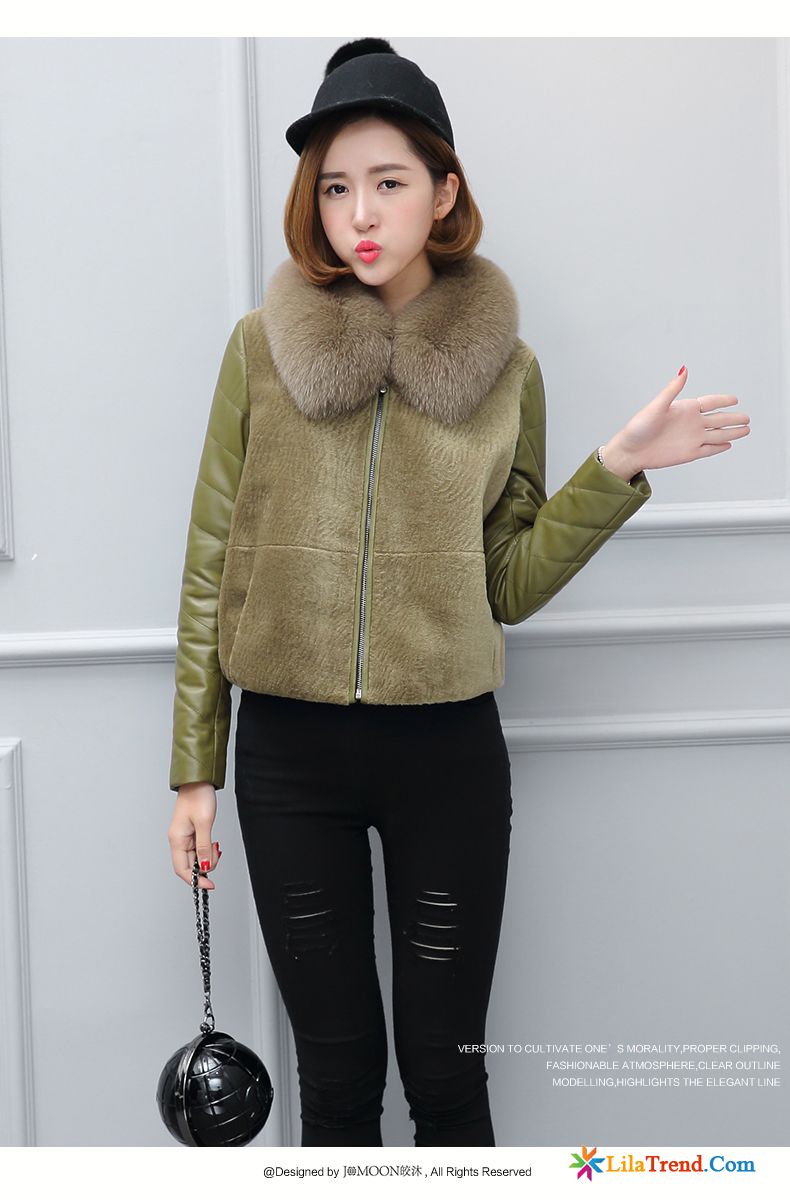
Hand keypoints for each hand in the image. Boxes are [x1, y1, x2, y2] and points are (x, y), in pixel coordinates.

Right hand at [168, 782, 220, 889]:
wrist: (198, 780)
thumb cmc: (198, 797)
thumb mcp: (204, 824)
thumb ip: (204, 848)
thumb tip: (203, 868)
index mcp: (177, 840)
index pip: (182, 870)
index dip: (195, 880)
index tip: (209, 885)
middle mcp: (178, 840)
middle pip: (189, 865)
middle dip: (204, 866)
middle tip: (216, 854)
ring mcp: (184, 837)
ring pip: (195, 857)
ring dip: (207, 857)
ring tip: (216, 845)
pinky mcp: (191, 832)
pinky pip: (198, 848)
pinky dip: (207, 850)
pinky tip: (213, 844)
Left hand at [604, 367, 749, 475]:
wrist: (631, 451)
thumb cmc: (638, 428)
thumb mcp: (656, 406)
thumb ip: (673, 389)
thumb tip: (684, 370)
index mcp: (685, 409)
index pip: (710, 403)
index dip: (723, 400)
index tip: (735, 399)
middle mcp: (691, 423)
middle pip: (719, 419)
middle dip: (733, 418)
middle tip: (747, 417)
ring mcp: (692, 439)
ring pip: (718, 434)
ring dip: (732, 432)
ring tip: (746, 430)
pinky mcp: (690, 453)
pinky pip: (709, 449)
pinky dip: (719, 447)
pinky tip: (728, 444)